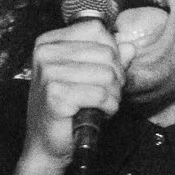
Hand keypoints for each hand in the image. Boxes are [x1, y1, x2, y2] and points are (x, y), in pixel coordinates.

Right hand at [11, 19, 135, 174]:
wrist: (46, 145)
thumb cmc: (67, 110)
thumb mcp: (89, 77)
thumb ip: (110, 59)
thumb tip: (129, 46)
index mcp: (49, 42)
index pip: (96, 29)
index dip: (112, 51)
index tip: (107, 71)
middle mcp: (45, 53)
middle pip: (106, 52)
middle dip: (116, 76)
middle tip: (107, 93)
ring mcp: (48, 74)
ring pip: (107, 74)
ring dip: (114, 94)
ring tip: (103, 104)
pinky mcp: (55, 95)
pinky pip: (101, 94)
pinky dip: (109, 107)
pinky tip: (100, 113)